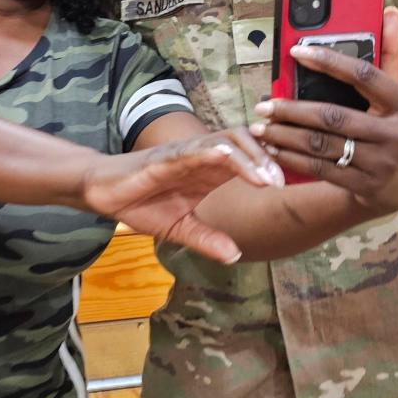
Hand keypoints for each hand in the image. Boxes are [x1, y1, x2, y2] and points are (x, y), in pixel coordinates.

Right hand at [82, 129, 282, 263]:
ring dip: (250, 157)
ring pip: (227, 141)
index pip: (250, 159)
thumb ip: (207, 239)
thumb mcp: (180, 229)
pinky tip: (229, 158)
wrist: (103, 193)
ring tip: (267, 179)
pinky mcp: (166, 157)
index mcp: (211, 171)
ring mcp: (187, 153)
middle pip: (246, 143)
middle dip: (269, 159)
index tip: (294, 187)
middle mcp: (204, 157)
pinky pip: (194, 149)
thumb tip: (235, 256)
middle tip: (284, 183)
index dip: (273, 167)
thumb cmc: (141, 203)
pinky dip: (214, 151)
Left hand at [250, 7, 397, 215]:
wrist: (395, 186)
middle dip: (293, 110)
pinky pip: (319, 169)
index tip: (295, 52)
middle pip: (334, 116)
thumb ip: (387, 52)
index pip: (364, 75)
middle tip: (264, 105)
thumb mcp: (392, 93)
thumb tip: (388, 11)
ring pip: (322, 145)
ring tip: (260, 127)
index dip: (329, 61)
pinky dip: (291, 158)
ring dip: (285, 136)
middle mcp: (397, 135)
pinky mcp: (363, 186)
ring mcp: (381, 164)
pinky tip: (272, 149)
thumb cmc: (387, 126)